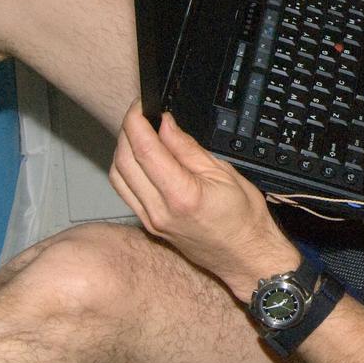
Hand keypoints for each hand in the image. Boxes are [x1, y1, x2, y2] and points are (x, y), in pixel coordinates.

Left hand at [107, 102, 297, 298]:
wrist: (245, 257)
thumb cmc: (244, 220)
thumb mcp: (224, 173)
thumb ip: (188, 149)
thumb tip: (165, 124)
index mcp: (182, 195)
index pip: (145, 150)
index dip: (136, 121)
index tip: (140, 106)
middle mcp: (160, 211)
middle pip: (123, 161)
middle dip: (127, 131)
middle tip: (140, 114)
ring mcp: (151, 221)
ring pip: (117, 177)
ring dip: (122, 149)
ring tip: (140, 133)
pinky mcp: (149, 225)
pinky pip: (125, 192)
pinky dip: (126, 169)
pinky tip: (140, 158)